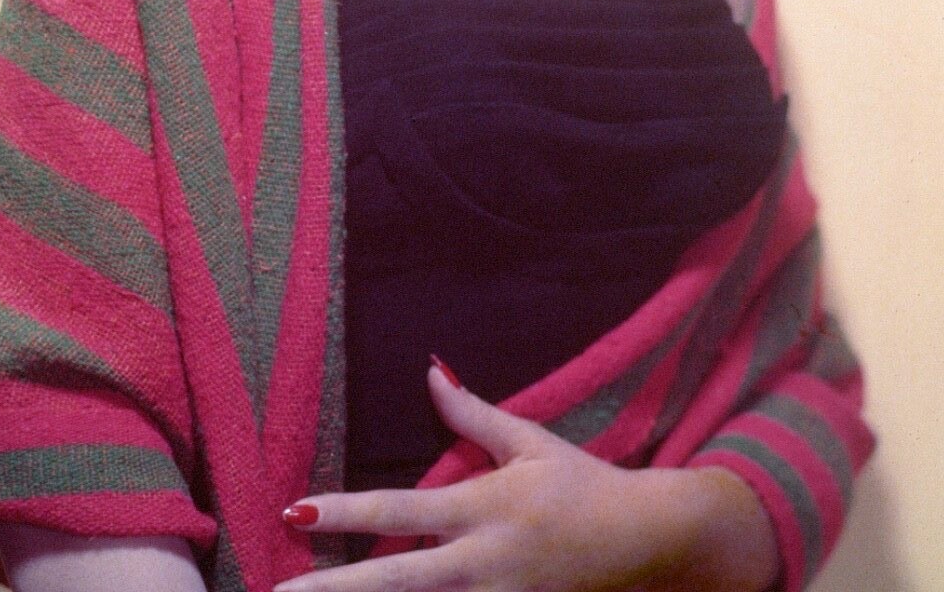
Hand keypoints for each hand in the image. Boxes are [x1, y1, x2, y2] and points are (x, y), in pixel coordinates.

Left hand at [275, 363, 777, 590]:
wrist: (647, 541)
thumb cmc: (580, 484)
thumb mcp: (529, 441)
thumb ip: (472, 415)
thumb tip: (430, 373)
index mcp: (482, 506)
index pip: (399, 510)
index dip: (345, 512)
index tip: (296, 507)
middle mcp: (482, 561)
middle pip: (395, 582)